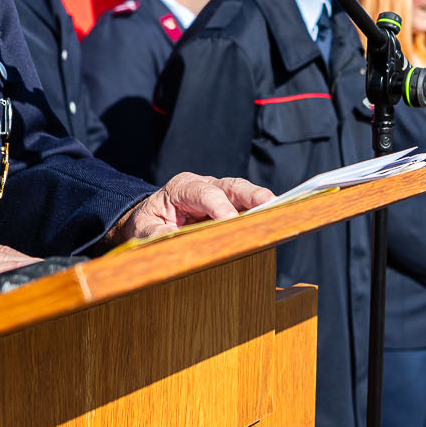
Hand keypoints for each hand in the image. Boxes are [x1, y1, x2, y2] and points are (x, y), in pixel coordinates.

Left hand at [106, 172, 272, 242]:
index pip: (204, 193)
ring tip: (280, 212)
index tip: (232, 220)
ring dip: (262, 203)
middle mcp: (204, 185)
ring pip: (244, 193)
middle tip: (270, 204)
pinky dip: (261, 213)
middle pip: (231, 186)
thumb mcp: (144, 231)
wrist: (151, 220)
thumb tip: (171, 241)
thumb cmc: (147, 224)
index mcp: (182, 187)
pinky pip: (248, 207)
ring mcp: (220, 193)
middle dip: (252, 195)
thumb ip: (157, 235)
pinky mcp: (230, 205)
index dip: (219, 206)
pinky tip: (274, 222)